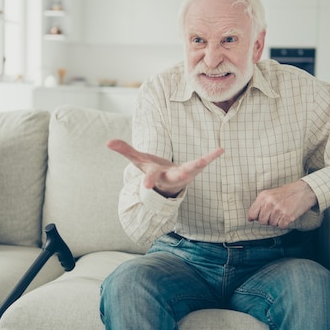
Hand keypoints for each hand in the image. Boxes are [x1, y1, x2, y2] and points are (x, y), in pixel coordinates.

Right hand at [107, 139, 223, 196]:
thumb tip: (107, 142)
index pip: (152, 177)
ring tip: (208, 158)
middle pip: (176, 175)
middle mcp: (172, 177)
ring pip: (193, 169)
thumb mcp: (138, 160)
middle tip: (186, 170)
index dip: (149, 182)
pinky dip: (212, 156)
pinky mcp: (195, 169)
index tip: (146, 187)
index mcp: (157, 175)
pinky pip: (204, 163)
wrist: (169, 183)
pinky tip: (222, 149)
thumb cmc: (153, 170)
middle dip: (180, 173)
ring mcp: (185, 174)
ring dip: (200, 164)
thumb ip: (125, 150)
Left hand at [247, 180, 317, 228]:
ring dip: (277, 221)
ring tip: (282, 213)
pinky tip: (287, 215)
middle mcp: (269, 203)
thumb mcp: (269, 194)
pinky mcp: (287, 216)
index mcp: (263, 197)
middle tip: (274, 214)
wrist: (303, 191)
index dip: (255, 217)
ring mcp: (278, 210)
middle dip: (267, 220)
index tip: (259, 217)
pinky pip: (281, 226)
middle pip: (262, 221)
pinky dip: (284, 223)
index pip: (252, 214)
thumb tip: (250, 218)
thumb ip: (259, 205)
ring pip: (272, 224)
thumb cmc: (286, 193)